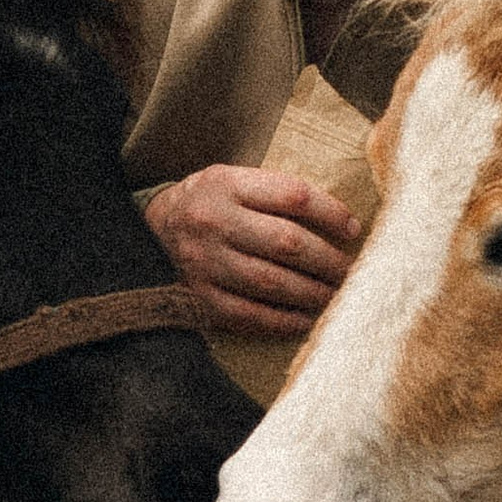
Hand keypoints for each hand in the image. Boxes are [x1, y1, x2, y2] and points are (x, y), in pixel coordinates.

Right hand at [143, 166, 360, 337]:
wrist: (148, 232)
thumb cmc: (208, 204)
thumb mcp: (233, 180)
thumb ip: (276, 193)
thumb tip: (339, 222)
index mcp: (227, 184)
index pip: (293, 195)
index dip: (331, 213)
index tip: (353, 229)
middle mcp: (214, 222)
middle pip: (287, 243)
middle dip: (329, 260)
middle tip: (352, 272)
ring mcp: (204, 263)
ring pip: (272, 283)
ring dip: (313, 293)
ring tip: (337, 296)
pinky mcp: (198, 299)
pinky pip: (250, 315)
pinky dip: (284, 321)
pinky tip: (306, 320)